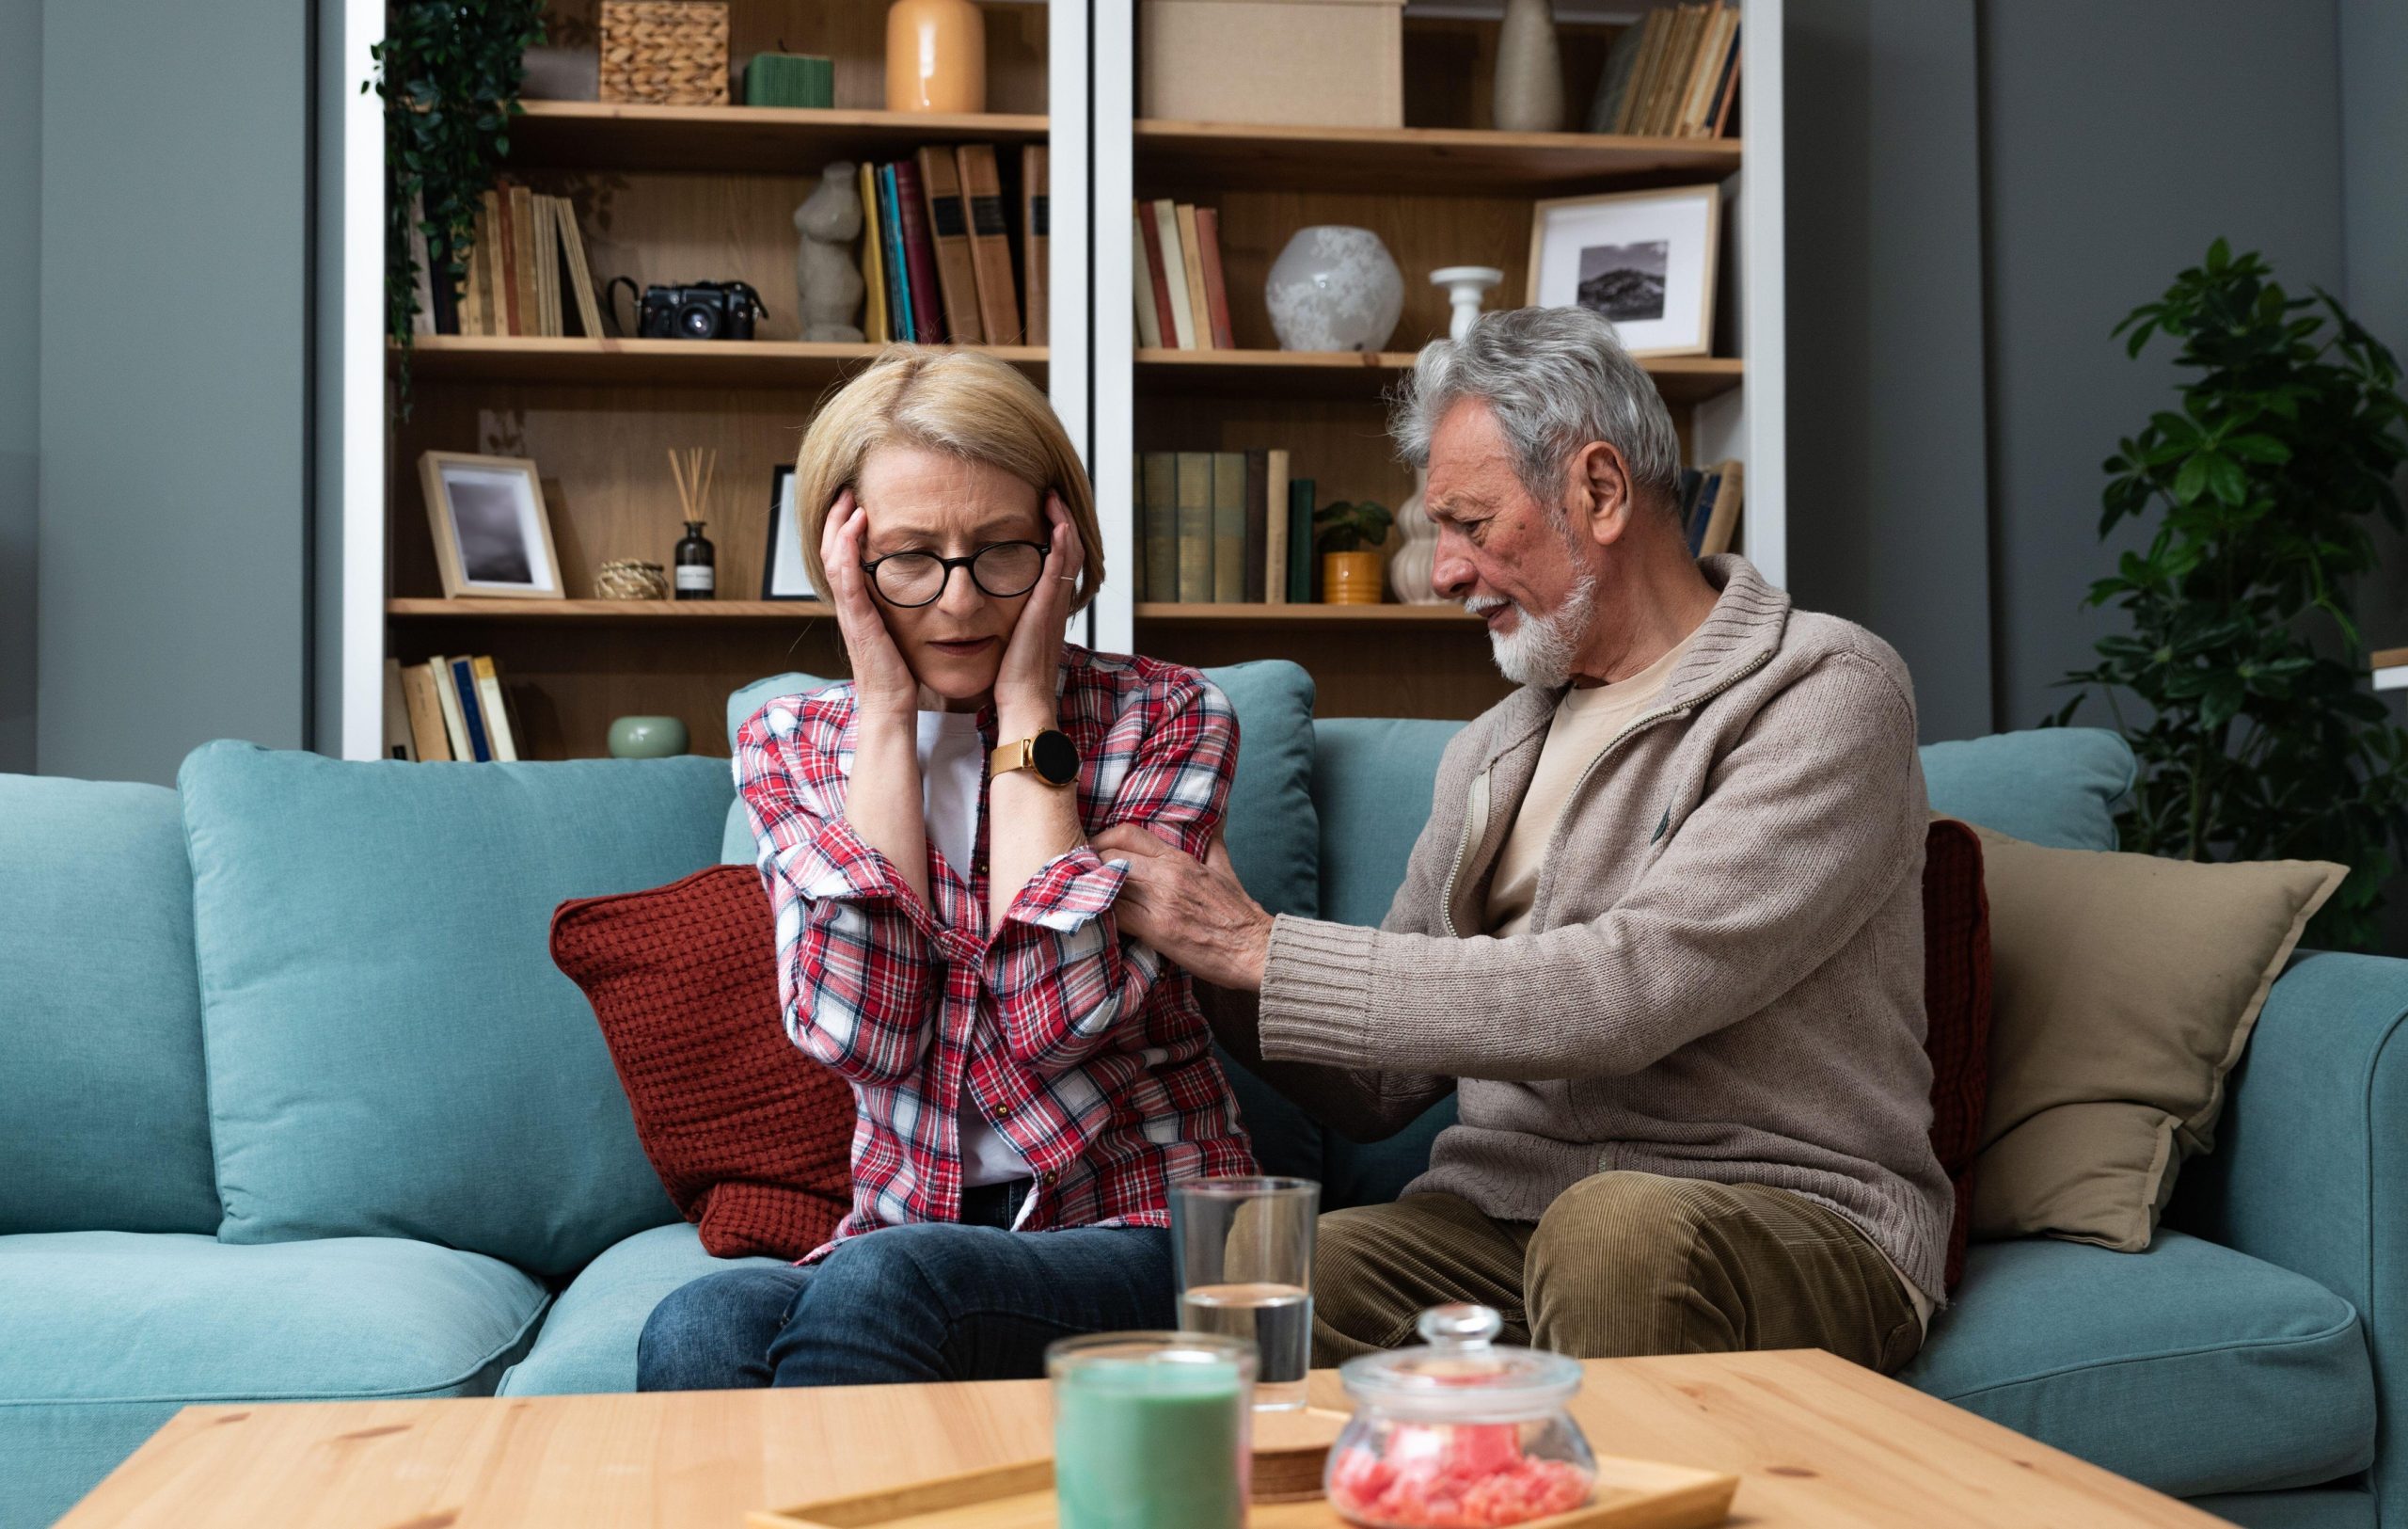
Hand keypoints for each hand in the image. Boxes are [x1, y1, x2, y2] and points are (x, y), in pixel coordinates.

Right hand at [820, 486, 917, 722]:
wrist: (892, 705)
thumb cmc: (900, 673)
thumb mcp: (900, 630)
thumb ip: (901, 607)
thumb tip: (925, 584)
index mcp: (858, 606)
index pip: (843, 557)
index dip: (844, 528)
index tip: (855, 502)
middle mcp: (849, 606)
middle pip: (830, 551)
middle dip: (836, 518)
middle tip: (847, 490)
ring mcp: (851, 614)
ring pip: (834, 560)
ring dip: (839, 527)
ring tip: (849, 501)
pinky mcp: (860, 623)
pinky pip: (847, 582)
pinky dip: (846, 552)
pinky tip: (852, 530)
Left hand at [994, 491, 1080, 734]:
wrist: (1024, 703)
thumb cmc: (1013, 680)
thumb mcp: (1009, 643)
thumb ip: (1005, 624)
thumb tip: (985, 610)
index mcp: (1046, 610)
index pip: (1059, 563)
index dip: (1057, 536)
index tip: (1045, 512)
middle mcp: (1055, 605)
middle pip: (1071, 553)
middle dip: (1064, 521)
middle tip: (1053, 496)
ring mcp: (1054, 607)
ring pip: (1070, 556)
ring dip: (1064, 524)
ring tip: (1055, 500)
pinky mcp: (1046, 612)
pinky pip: (1059, 571)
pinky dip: (1062, 545)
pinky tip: (1057, 524)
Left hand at [1091, 824, 1272, 991]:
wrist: (1255, 948)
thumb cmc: (1239, 913)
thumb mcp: (1224, 869)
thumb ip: (1214, 843)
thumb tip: (1217, 819)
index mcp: (1179, 859)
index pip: (1128, 834)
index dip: (1103, 839)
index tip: (1094, 851)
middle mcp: (1166, 875)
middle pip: (1110, 856)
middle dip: (1089, 864)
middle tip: (1080, 876)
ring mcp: (1160, 901)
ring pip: (1108, 883)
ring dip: (1091, 889)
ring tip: (1081, 896)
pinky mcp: (1156, 929)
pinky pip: (1116, 914)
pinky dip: (1101, 914)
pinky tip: (1094, 918)